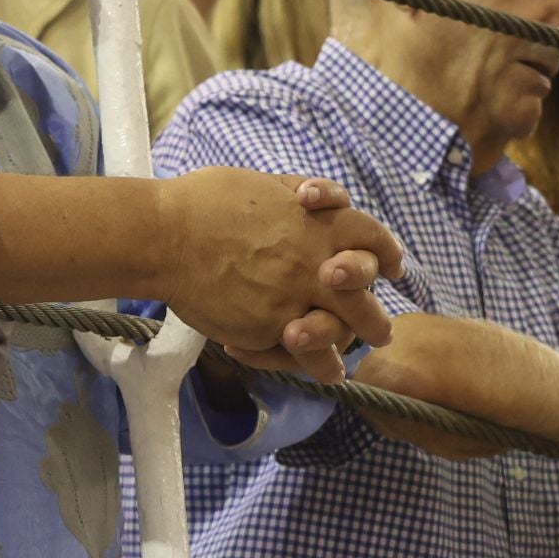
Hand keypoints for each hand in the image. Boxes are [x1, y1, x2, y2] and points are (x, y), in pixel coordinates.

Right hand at [164, 170, 402, 384]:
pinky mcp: (271, 327)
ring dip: (352, 346)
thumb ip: (297, 196)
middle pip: (367, 294)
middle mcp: (318, 262)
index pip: (373, 238)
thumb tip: (317, 200)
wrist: (166, 236)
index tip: (392, 267)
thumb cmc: (204, 202)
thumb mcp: (263, 185)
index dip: (387, 254)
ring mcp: (296, 298)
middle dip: (377, 316)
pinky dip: (316, 366)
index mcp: (320, 224)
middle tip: (381, 330)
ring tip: (350, 361)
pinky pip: (305, 355)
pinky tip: (324, 372)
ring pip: (344, 331)